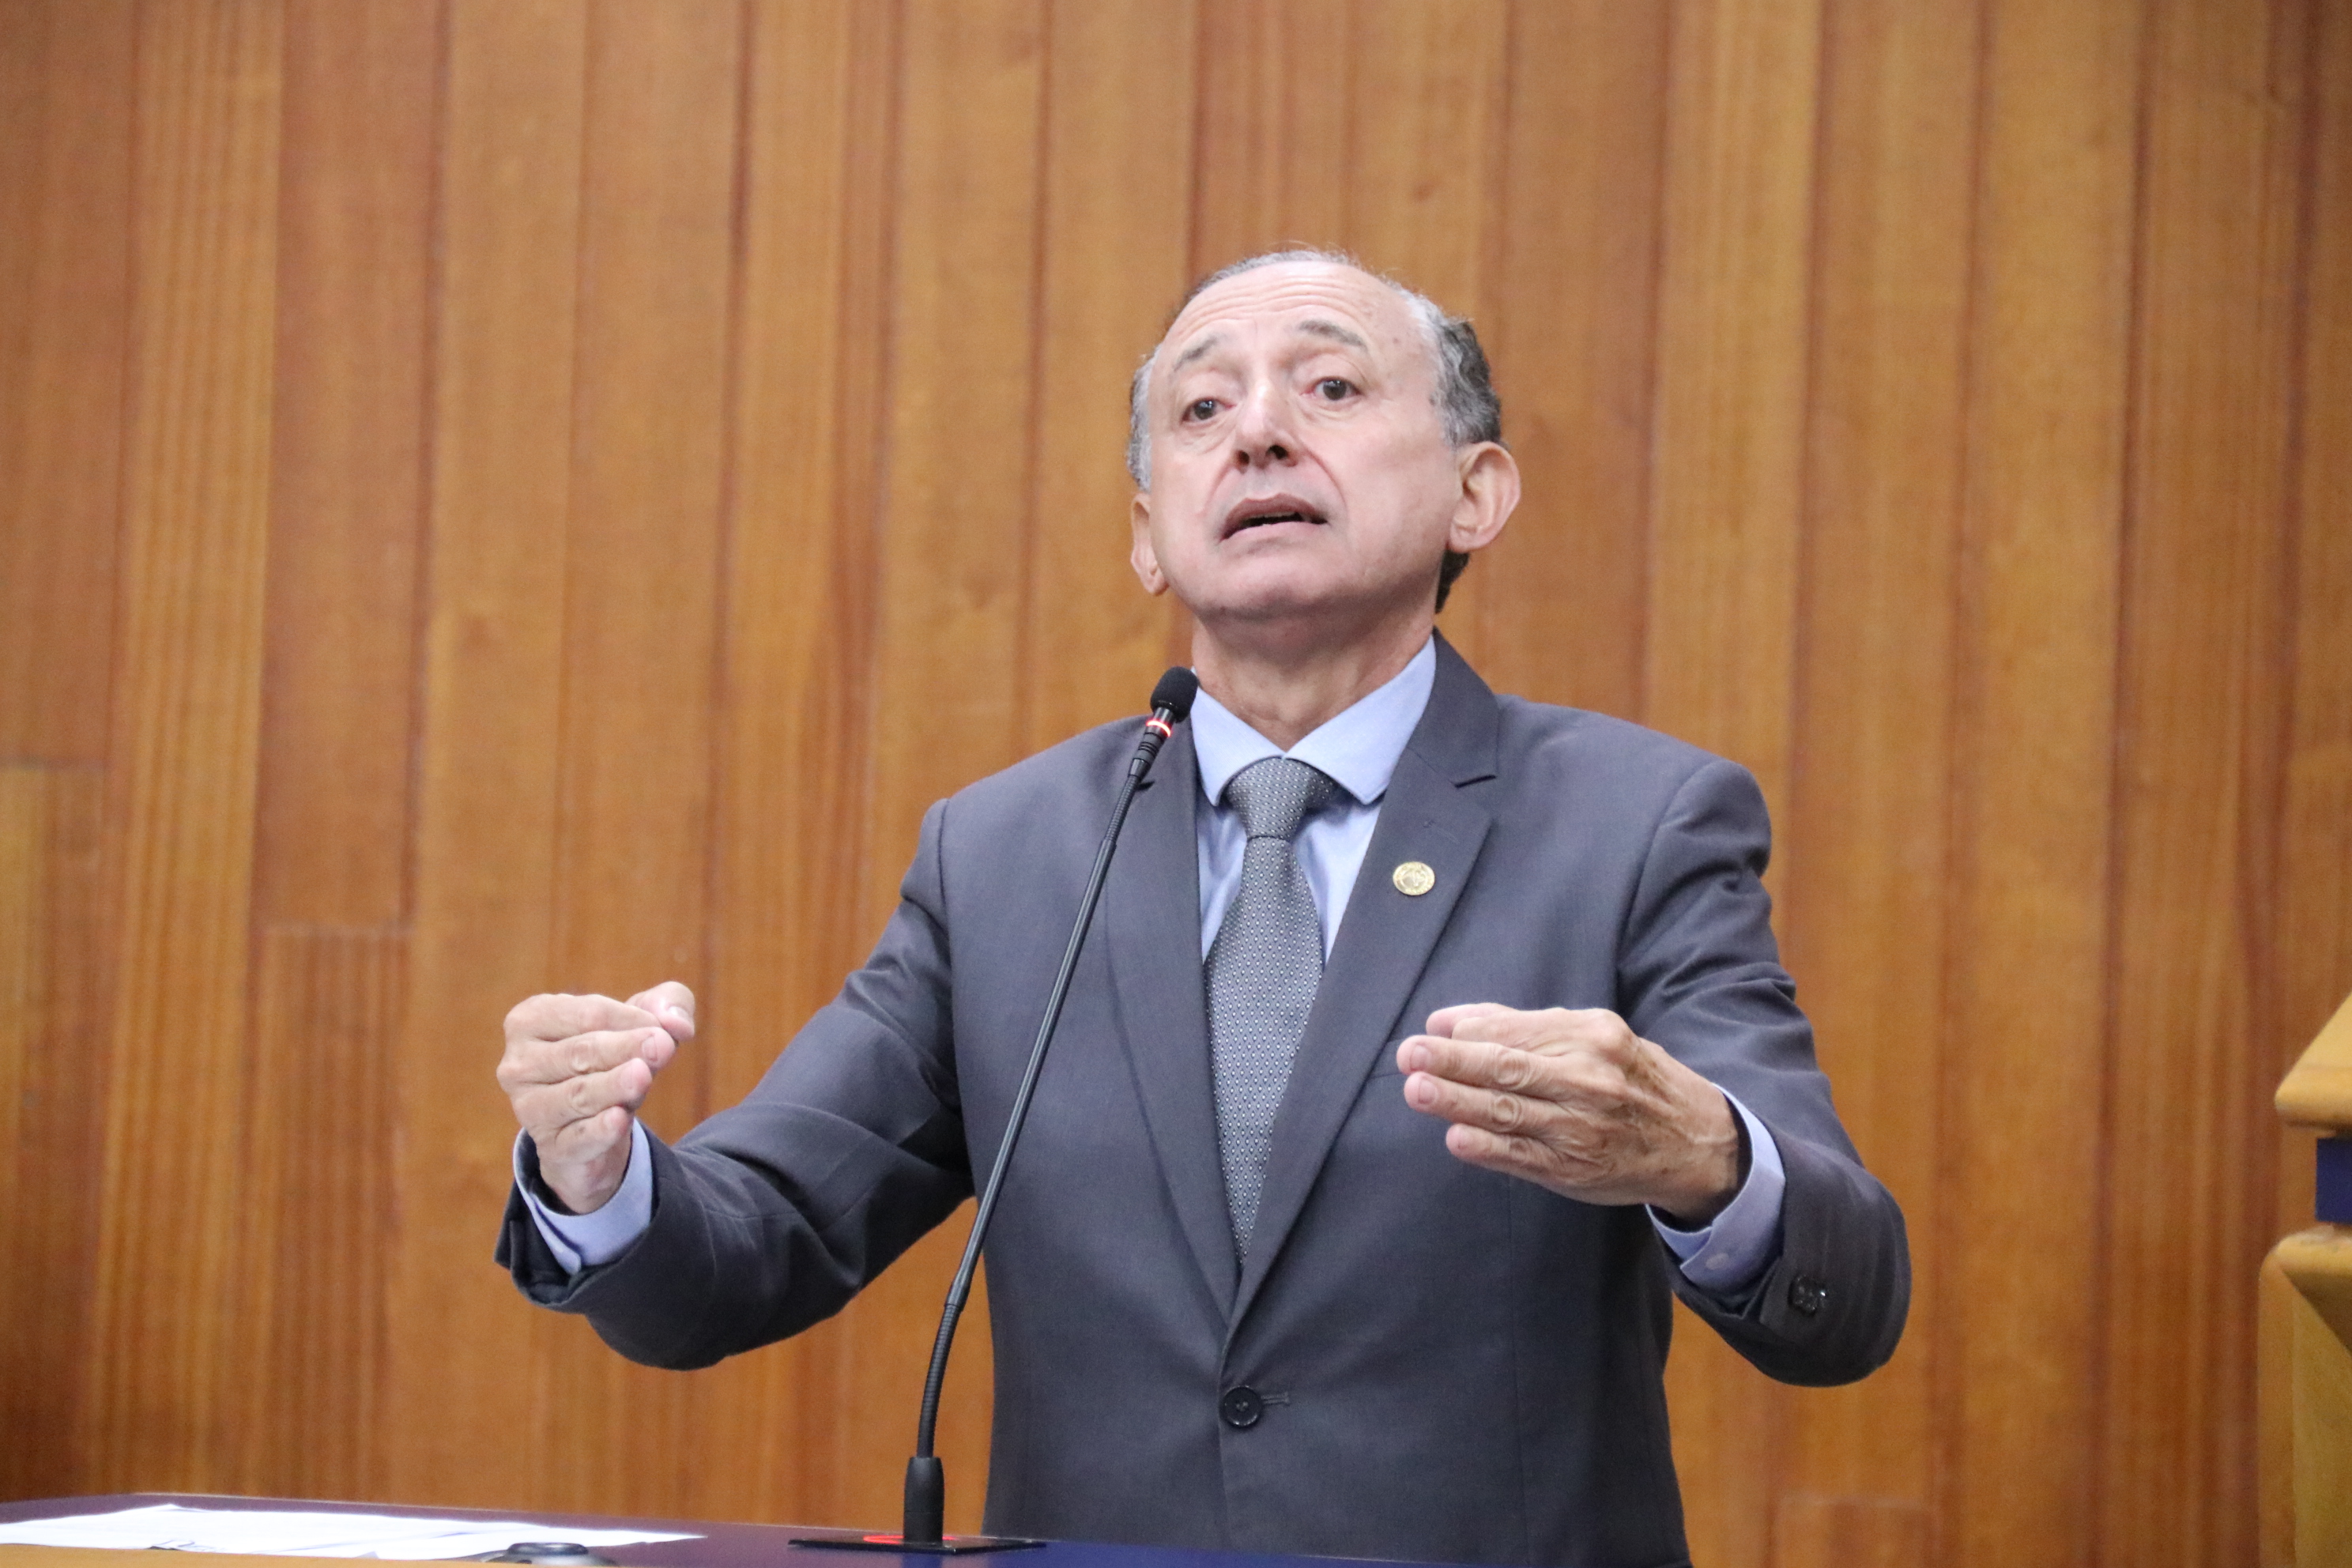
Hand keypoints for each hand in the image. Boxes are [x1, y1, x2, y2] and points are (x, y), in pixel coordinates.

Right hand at [497, 982, 695, 1214]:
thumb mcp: (642, 1020)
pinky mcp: (551, 1148)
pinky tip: (619, 1119)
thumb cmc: (615, 1057)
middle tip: (663, 1046)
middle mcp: (520, 1063)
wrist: (598, 1125)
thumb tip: (677, 1023)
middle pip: (580, 1052)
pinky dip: (599, 1129)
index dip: (632, 1019)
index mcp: (532, 1019)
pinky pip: (578, 1138)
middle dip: (624, 1048)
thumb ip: (668, 1005)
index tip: (665, 1030)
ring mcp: (530, 1108)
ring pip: (578, 1094)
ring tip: (643, 1075)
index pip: (588, 1013)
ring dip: (614, 1085)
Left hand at [1397, 1003, 1739, 1224]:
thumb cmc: (1631, 1079)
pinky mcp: (1574, 1169)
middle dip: (1454, 1061)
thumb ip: (1523, 1026)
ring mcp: (1582, 1127)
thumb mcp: (1595, 1036)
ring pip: (1510, 1112)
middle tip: (1411, 1055)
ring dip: (1459, 1102)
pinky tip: (1457, 1137)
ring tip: (1418, 1090)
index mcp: (1592, 1036)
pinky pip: (1523, 1157)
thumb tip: (1449, 1020)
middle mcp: (1588, 1079)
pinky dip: (1488, 1148)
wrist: (1694, 1141)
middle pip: (1509, 1068)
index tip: (1431, 1032)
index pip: (1517, 1030)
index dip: (1469, 1031)